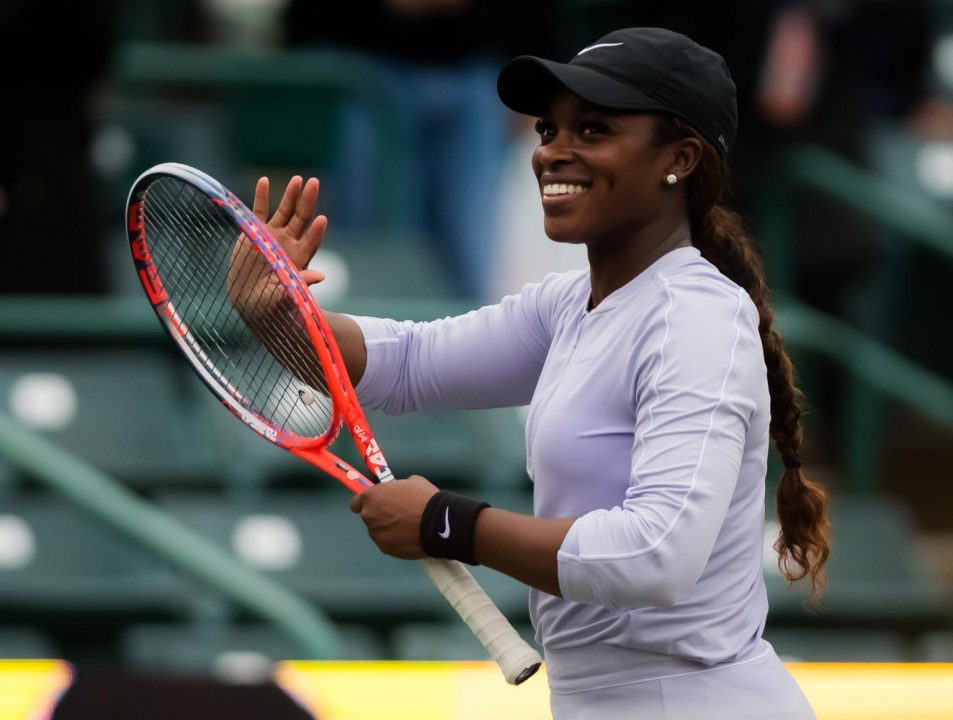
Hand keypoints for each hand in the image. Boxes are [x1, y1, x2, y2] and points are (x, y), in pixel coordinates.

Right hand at [227, 175, 327, 312]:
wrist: (249, 301)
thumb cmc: (270, 303)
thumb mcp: (285, 296)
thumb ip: (300, 283)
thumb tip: (321, 276)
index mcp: (300, 258)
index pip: (311, 241)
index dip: (316, 231)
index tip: (322, 219)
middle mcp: (290, 243)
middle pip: (302, 219)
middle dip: (308, 201)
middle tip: (315, 183)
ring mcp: (274, 235)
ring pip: (285, 211)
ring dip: (290, 195)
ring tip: (297, 179)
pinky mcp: (255, 231)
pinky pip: (259, 211)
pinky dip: (261, 196)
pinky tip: (264, 181)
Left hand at [350, 475, 439, 558]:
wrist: (437, 522)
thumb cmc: (424, 497)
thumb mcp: (411, 482)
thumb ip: (397, 488)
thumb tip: (398, 492)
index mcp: (371, 497)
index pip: (356, 503)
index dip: (366, 503)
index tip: (376, 504)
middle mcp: (369, 516)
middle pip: (369, 517)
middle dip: (380, 515)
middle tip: (399, 514)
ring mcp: (377, 534)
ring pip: (379, 531)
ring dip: (388, 529)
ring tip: (408, 527)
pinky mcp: (386, 549)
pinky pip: (388, 543)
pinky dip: (396, 540)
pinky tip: (410, 536)